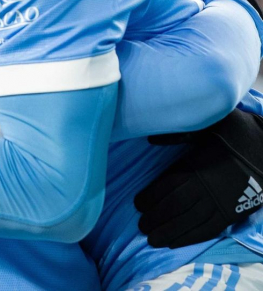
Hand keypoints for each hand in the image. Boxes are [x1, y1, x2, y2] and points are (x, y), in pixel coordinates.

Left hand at [135, 109, 262, 247]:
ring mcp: (218, 202)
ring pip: (189, 221)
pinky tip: (175, 243)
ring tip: (152, 239)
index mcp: (196, 165)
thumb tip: (149, 138)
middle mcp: (205, 186)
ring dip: (169, 232)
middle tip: (141, 225)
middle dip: (156, 217)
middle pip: (175, 206)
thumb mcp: (205, 127)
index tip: (137, 204)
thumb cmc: (231, 136)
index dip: (151, 196)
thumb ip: (178, 135)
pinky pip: (208, 229)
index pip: (167, 185)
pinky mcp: (230, 213)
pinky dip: (190, 237)